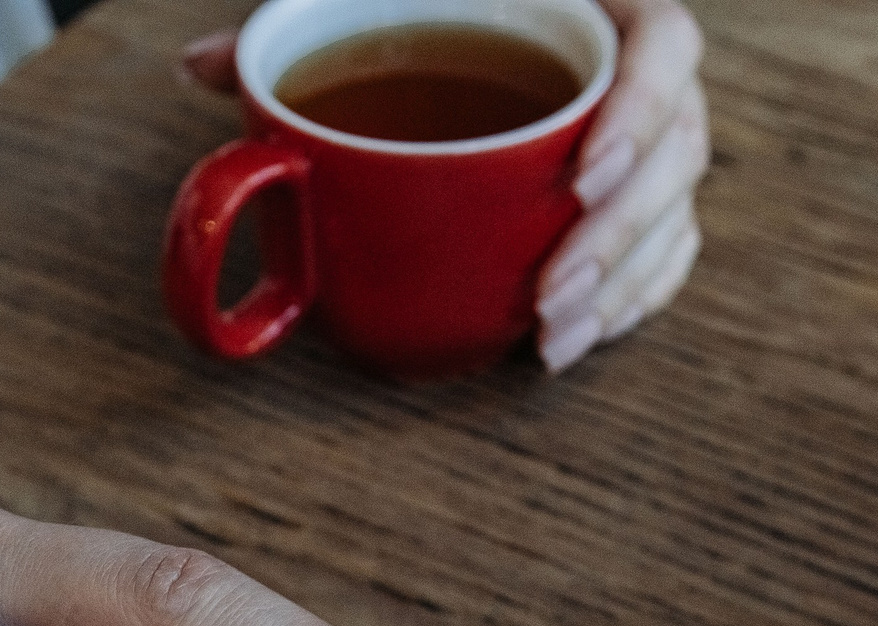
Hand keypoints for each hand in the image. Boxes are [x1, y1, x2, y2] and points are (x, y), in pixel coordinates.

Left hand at [178, 1, 709, 375]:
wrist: (483, 29)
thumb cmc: (435, 14)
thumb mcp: (378, 3)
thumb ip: (299, 34)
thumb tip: (200, 67)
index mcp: (598, 11)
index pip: (665, 46)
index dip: (640, 109)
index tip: (579, 174)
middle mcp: (642, 76)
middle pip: (677, 152)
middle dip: (617, 234)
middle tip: (550, 288)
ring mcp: (654, 145)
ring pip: (672, 216)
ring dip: (618, 285)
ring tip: (551, 332)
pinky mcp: (647, 203)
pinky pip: (666, 257)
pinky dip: (629, 303)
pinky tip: (574, 339)